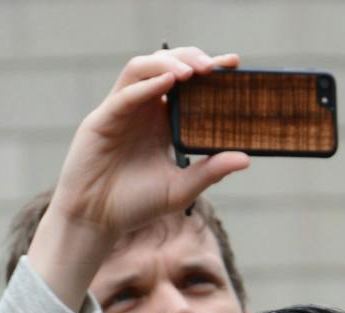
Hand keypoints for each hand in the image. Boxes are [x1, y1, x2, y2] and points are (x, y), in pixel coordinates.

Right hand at [28, 46, 251, 308]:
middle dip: (190, 59)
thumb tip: (246, 158)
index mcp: (163, 120)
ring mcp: (122, 110)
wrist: (98, 220)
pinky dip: (147, 85)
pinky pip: (125, 94)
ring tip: (192, 73)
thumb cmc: (137, 204)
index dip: (210, 70)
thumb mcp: (182, 188)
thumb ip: (211, 171)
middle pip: (166, 66)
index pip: (188, 85)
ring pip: (142, 68)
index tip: (235, 64)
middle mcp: (143, 108)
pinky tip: (168, 84)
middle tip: (214, 67)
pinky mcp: (102, 119)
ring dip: (168, 64)